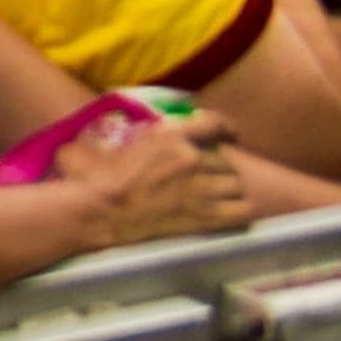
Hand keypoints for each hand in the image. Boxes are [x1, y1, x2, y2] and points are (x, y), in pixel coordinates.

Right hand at [55, 101, 248, 248]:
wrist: (99, 210)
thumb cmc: (99, 174)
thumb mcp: (121, 138)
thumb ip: (149, 130)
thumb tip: (162, 126)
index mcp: (172, 135)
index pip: (215, 124)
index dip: (227, 129)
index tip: (231, 136)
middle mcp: (192, 158)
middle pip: (227, 160)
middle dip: (220, 167)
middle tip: (210, 174)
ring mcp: (202, 189)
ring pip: (237, 184)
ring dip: (229, 189)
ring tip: (219, 194)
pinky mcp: (206, 217)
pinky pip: (242, 211)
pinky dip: (239, 210)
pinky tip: (229, 211)